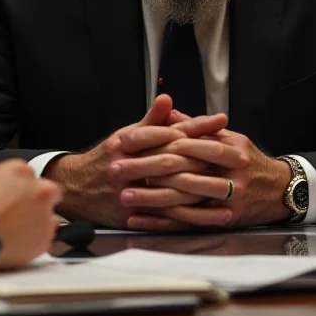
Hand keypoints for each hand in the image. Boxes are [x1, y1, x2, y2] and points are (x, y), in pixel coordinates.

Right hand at [0, 160, 61, 272]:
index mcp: (22, 171)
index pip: (26, 173)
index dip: (17, 184)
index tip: (10, 193)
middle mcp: (40, 189)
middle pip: (45, 191)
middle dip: (35, 199)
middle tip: (18, 211)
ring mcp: (44, 214)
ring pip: (49, 215)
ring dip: (37, 220)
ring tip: (17, 229)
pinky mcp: (44, 238)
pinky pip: (44, 238)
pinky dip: (34, 240)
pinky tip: (18, 242)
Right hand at [44, 95, 230, 227]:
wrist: (77, 189)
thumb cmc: (108, 157)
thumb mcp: (125, 134)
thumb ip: (150, 120)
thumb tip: (168, 99)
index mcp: (127, 142)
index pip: (168, 130)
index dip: (196, 125)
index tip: (222, 120)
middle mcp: (129, 165)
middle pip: (175, 159)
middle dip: (209, 157)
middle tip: (238, 155)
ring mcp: (132, 191)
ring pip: (175, 189)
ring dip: (206, 188)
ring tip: (233, 185)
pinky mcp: (137, 214)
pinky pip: (170, 216)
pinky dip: (195, 215)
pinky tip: (215, 214)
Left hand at [121, 109, 291, 231]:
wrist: (281, 190)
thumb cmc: (250, 160)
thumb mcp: (229, 137)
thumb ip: (198, 127)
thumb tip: (168, 112)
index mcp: (229, 149)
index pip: (185, 142)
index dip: (154, 140)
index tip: (127, 141)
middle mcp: (230, 174)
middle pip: (179, 171)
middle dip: (144, 170)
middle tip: (116, 169)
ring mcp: (227, 200)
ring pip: (181, 199)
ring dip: (149, 199)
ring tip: (123, 196)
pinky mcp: (223, 220)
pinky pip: (186, 222)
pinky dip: (160, 222)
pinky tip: (139, 220)